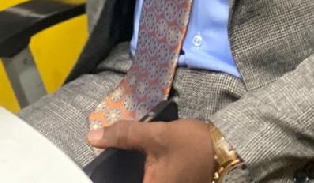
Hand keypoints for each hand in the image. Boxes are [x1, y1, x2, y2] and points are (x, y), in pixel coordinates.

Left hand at [87, 118, 214, 182]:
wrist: (221, 147)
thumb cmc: (191, 144)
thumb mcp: (156, 135)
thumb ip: (124, 135)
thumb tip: (92, 136)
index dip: (106, 178)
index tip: (96, 172)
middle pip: (126, 180)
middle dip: (120, 173)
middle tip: (109, 162)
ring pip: (136, 179)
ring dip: (128, 172)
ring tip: (123, 160)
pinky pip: (147, 180)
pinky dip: (140, 173)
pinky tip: (140, 164)